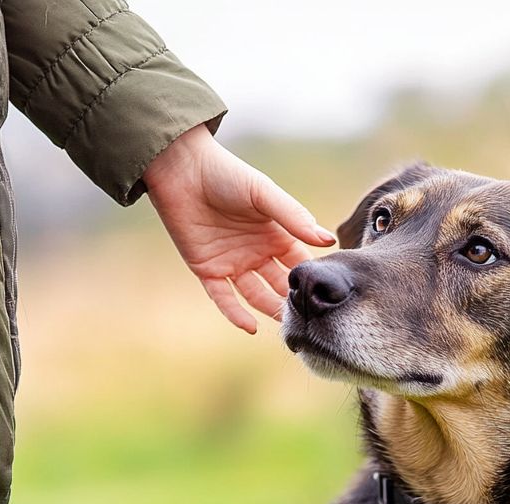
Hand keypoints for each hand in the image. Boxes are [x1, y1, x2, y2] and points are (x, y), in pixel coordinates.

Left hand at [144, 124, 334, 332]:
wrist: (181, 170)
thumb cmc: (226, 174)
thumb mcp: (264, 194)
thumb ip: (294, 217)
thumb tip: (328, 241)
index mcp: (275, 235)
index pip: (299, 264)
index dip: (310, 279)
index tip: (325, 297)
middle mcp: (257, 252)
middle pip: (279, 284)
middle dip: (292, 301)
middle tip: (308, 320)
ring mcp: (232, 263)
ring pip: (255, 294)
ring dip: (268, 310)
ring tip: (284, 327)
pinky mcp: (207, 270)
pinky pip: (224, 298)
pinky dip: (236, 314)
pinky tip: (251, 327)